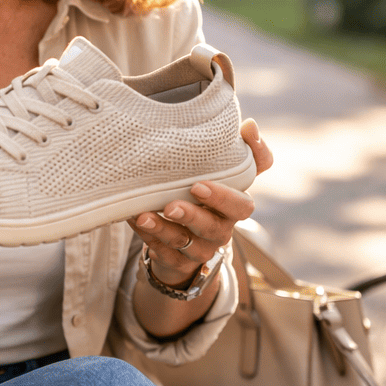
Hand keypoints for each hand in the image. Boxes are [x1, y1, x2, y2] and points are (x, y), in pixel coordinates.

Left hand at [128, 118, 272, 286]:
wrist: (188, 237)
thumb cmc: (207, 196)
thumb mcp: (226, 174)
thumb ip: (245, 151)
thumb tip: (251, 125)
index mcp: (234, 208)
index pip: (241, 206)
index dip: (223, 198)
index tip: (199, 185)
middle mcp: (220, 230)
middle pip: (213, 228)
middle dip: (192, 216)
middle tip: (172, 205)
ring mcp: (198, 248)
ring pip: (184, 243)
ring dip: (163, 229)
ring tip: (144, 216)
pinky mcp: (176, 260)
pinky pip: (161, 251)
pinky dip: (147, 235)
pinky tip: (134, 219)